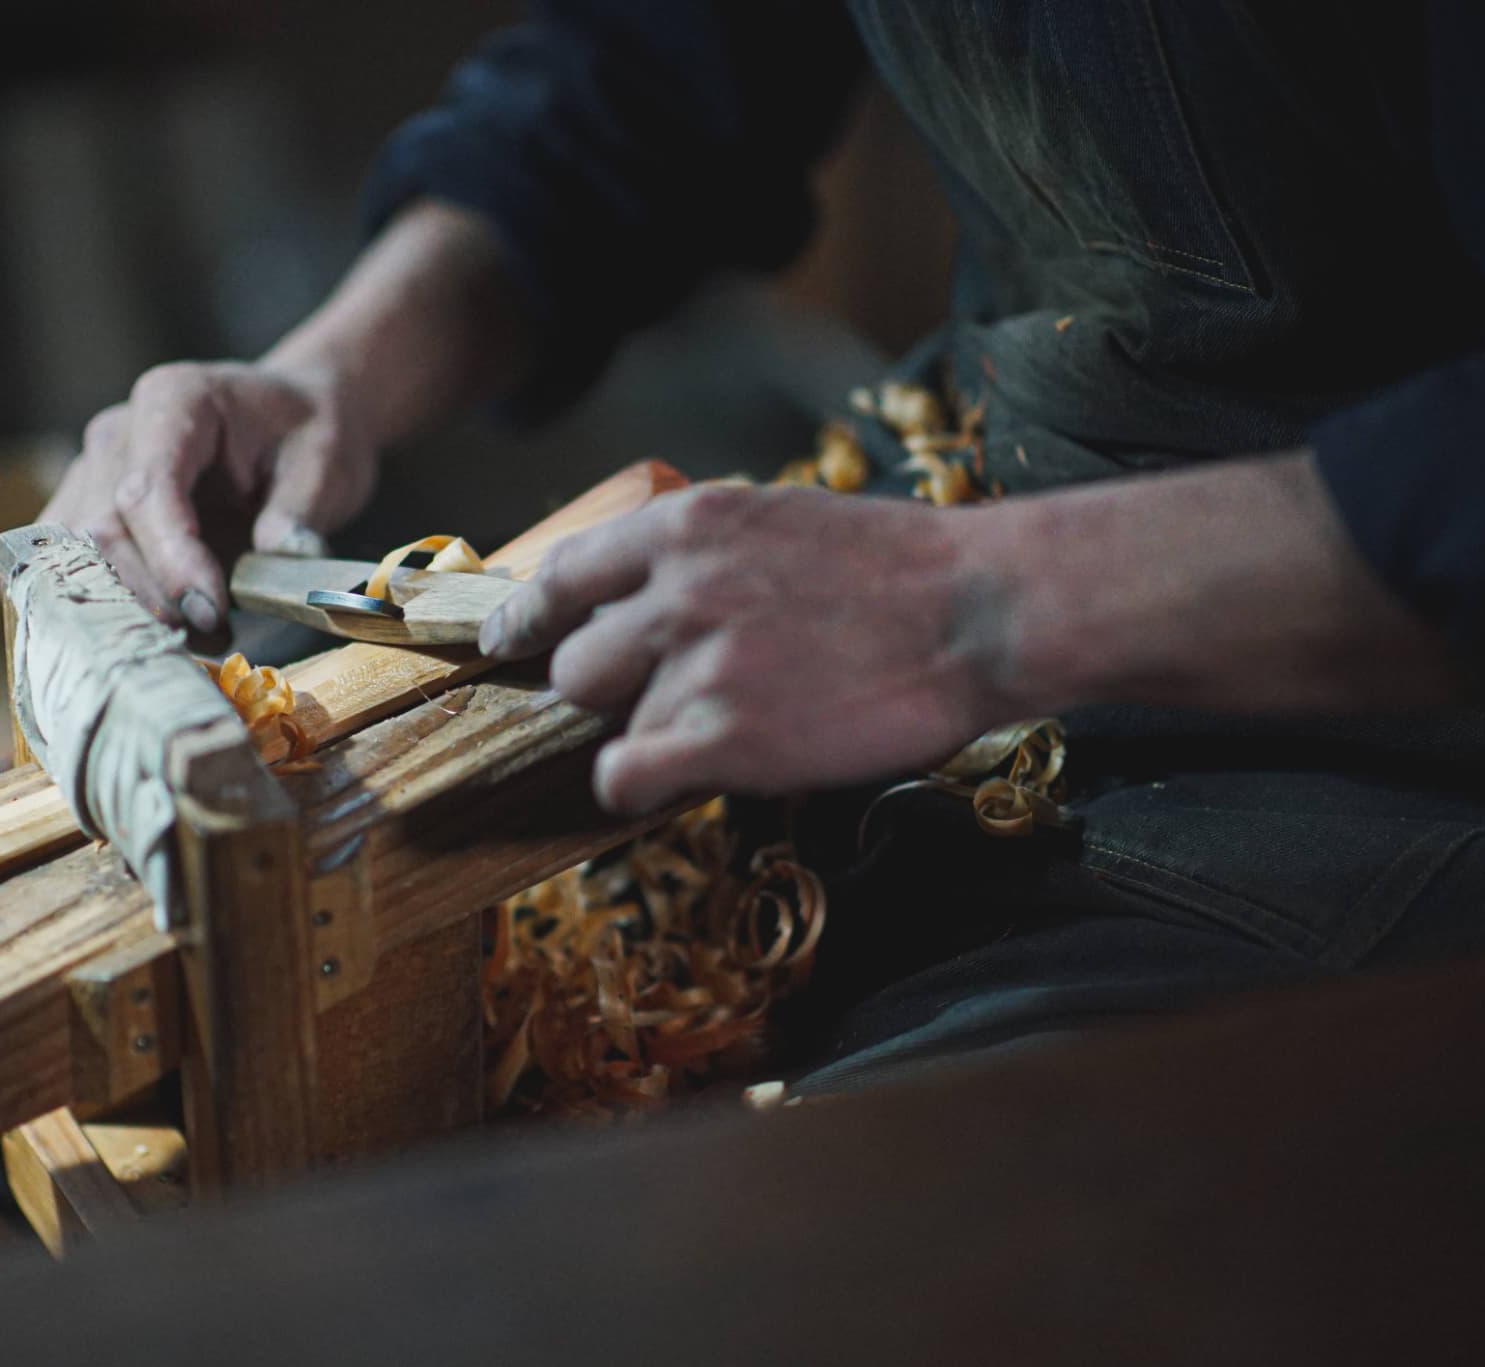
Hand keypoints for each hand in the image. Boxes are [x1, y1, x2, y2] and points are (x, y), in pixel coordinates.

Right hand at [41, 357, 374, 638]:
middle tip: (216, 635)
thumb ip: (299, 511)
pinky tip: (168, 631)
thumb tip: (279, 558)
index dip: (171, 560)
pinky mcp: (90, 508)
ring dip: (132, 607)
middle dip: (154, 595)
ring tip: (202, 636)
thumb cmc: (306, 436)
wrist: (292, 418)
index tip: (213, 612)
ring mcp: (95, 470)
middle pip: (102, 528)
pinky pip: (77, 564)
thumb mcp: (324, 465)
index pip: (146, 490)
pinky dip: (115, 605)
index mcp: (175, 400)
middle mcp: (118, 433)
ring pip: (79, 554)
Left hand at [481, 484, 1016, 813]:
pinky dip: (642, 786)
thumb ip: (700, 555)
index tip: (507, 642)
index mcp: (687, 526)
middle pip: (574, 664)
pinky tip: (687, 776)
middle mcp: (675, 590)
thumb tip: (641, 593)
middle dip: (608, 689)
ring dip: (650, 733)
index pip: (563, 574)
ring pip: (609, 722)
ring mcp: (695, 666)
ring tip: (727, 725)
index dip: (526, 618)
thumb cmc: (898, 570)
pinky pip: (625, 776)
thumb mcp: (780, 521)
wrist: (977, 613)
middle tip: (666, 699)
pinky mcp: (720, 738)